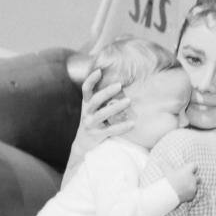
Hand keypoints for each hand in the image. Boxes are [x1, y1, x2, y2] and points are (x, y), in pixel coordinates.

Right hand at [63, 68, 133, 185]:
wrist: (82, 145)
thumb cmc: (92, 122)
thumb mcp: (92, 110)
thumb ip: (100, 99)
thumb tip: (117, 83)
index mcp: (86, 105)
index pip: (86, 89)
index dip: (91, 79)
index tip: (99, 71)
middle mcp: (87, 113)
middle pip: (95, 100)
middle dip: (107, 92)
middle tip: (119, 85)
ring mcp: (91, 125)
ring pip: (103, 114)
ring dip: (116, 107)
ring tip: (128, 101)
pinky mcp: (97, 135)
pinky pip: (111, 130)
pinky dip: (122, 127)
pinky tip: (133, 123)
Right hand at [162, 159, 198, 203]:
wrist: (169, 193)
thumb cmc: (168, 180)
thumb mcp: (166, 171)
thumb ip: (164, 165)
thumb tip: (159, 161)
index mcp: (188, 171)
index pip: (195, 166)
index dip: (192, 167)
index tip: (188, 169)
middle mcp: (193, 179)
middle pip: (199, 178)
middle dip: (195, 179)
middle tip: (188, 180)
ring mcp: (193, 187)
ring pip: (196, 186)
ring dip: (192, 187)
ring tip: (185, 189)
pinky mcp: (192, 195)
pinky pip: (193, 194)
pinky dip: (189, 194)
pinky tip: (184, 194)